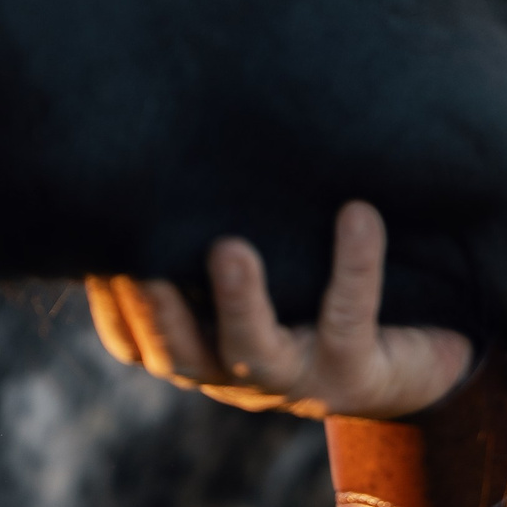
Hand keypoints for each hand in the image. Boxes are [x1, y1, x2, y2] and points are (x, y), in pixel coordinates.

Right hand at [84, 200, 473, 419]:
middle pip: (178, 353)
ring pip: (252, 349)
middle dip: (154, 308)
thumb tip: (175, 129)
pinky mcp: (355, 371)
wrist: (410, 364)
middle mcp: (238, 371)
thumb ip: (218, 225)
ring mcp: (296, 377)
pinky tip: (358, 215)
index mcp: (203, 347)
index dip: (112, 303)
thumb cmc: (319, 298)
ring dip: (238, 301)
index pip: (135, 342)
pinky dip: (353, 264)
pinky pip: (348, 315)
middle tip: (139, 259)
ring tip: (231, 250)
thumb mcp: (267, 271)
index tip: (96, 246)